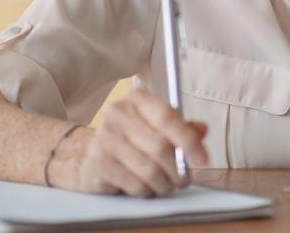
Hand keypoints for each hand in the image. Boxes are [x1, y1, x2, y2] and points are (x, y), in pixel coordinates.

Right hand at [65, 86, 208, 196]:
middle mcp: (118, 114)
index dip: (189, 140)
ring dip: (164, 183)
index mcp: (137, 99)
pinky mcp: (98, 163)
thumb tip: (202, 129)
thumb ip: (180, 127)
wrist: (87, 155)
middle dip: (178, 169)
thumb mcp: (155, 126)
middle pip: (160, 147)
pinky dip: (147, 190)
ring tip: (167, 185)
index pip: (167, 118)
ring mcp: (105, 138)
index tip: (203, 160)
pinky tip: (147, 188)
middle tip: (184, 179)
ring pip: (149, 169)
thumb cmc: (128, 139)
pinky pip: (134, 184)